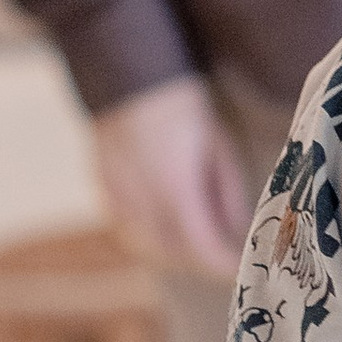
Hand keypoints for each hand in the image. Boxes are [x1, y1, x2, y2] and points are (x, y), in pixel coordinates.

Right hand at [95, 76, 249, 274]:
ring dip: (173, 251)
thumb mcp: (217, 146)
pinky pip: (125, 226)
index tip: (240, 268)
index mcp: (174, 187)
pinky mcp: (102, 187)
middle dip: (200, 260)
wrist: (129, 72)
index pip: (201, 246)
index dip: (222, 264)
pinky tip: (166, 227)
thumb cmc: (182, 105)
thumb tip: (236, 229)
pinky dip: (147, 234)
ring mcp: (116, 195)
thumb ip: (226, 193)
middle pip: (172, 251)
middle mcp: (140, 199)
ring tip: (199, 244)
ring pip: (145, 243)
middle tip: (224, 257)